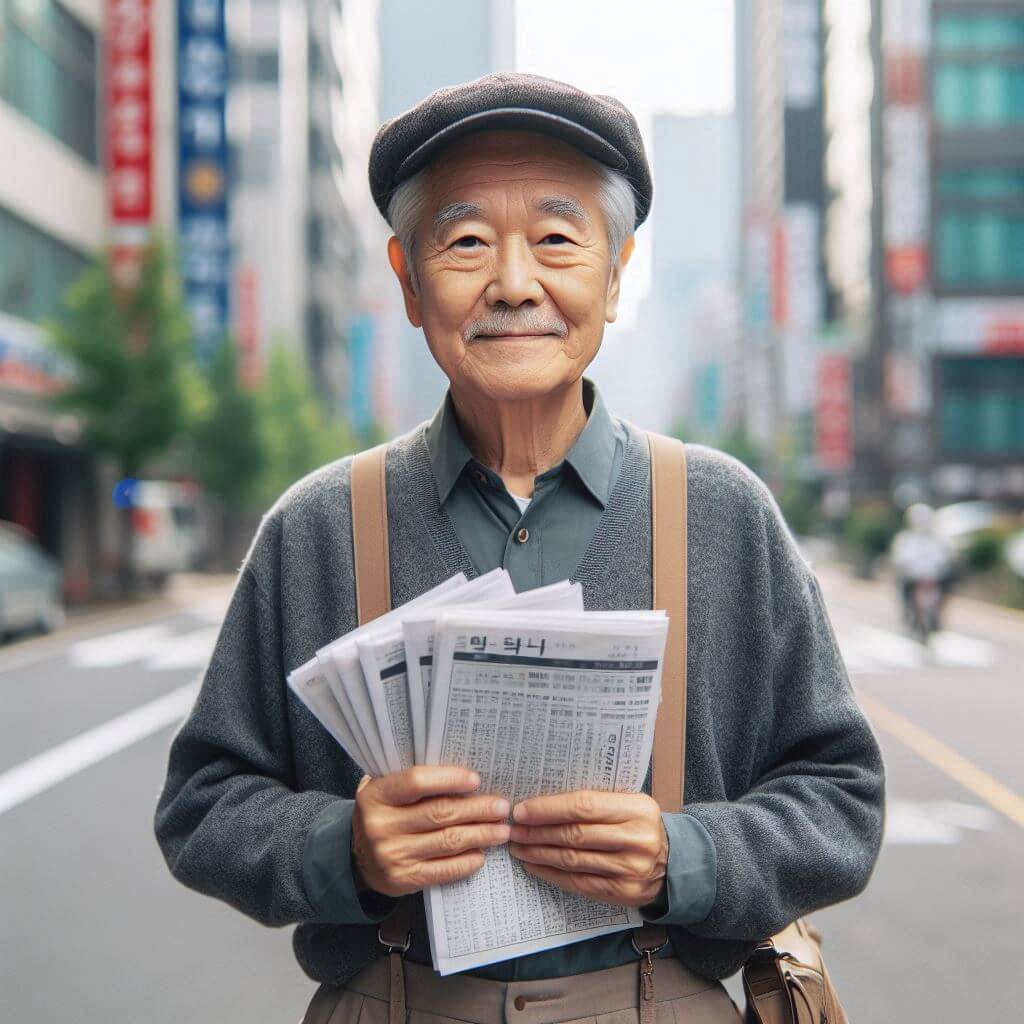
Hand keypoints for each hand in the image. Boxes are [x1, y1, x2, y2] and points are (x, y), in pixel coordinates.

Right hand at [352, 767, 510, 897]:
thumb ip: (414, 782)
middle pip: (440, 813)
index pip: (417, 782)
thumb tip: (464, 777)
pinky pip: (442, 870)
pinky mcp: (403, 879)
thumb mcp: (386, 791)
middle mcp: (382, 825)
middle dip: (477, 809)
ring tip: (501, 830)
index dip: (450, 779)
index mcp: (377, 795)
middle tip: (501, 807)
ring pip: (447, 841)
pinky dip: (466, 863)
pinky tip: (481, 855)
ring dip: (480, 835)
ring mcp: (392, 855)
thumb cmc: (383, 814)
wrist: (354, 859)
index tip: (476, 780)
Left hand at [508, 790, 667, 906]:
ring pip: (574, 861)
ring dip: (540, 854)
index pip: (584, 806)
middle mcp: (636, 839)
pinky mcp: (623, 893)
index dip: (549, 809)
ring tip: (519, 847)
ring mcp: (631, 869)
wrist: (675, 861)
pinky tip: (536, 866)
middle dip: (538, 832)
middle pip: (576, 835)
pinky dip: (552, 874)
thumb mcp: (628, 803)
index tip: (522, 810)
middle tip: (515, 830)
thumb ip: (596, 800)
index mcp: (636, 808)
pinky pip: (579, 883)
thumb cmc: (640, 824)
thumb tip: (544, 801)